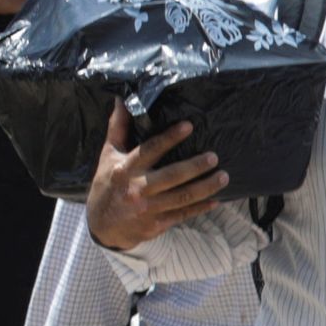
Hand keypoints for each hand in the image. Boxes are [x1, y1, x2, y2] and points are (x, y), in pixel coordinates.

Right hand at [84, 106, 223, 250]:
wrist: (101, 226)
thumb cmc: (106, 185)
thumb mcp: (107, 155)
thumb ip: (118, 128)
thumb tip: (122, 100)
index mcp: (126, 169)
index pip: (150, 150)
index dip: (170, 138)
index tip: (188, 126)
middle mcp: (138, 189)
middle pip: (172, 176)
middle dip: (196, 167)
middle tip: (214, 157)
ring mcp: (149, 209)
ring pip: (182, 197)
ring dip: (205, 187)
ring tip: (223, 177)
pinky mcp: (156, 224)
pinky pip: (182, 215)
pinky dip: (200, 208)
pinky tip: (216, 200)